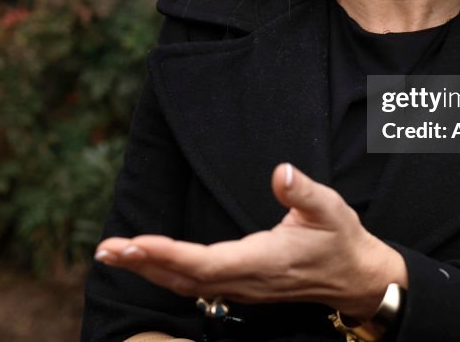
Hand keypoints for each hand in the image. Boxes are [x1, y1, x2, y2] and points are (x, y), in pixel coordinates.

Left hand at [94, 163, 407, 318]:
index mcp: (264, 260)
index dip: (169, 254)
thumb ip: (304, 192)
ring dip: (146, 268)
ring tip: (111, 253)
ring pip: (183, 284)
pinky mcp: (236, 285)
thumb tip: (281, 172)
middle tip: (106, 249)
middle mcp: (245, 280)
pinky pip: (191, 285)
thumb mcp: (331, 209)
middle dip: (143, 262)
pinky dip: (162, 273)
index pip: (207, 262)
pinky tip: (142, 260)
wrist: (353, 277)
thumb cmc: (340, 240)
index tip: (137, 242)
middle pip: (184, 277)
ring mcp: (239, 287)